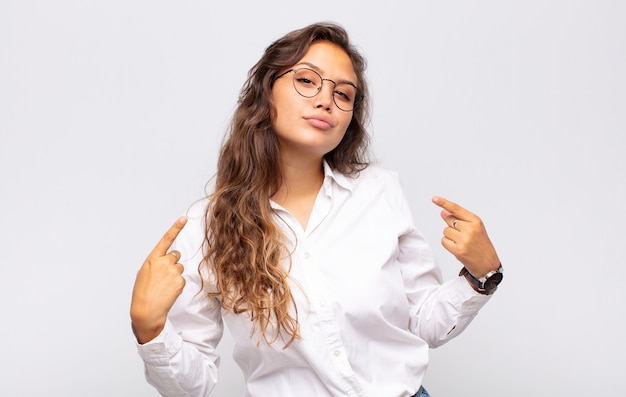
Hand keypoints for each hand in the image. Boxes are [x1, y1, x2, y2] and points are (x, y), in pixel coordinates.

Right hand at [130, 216, 187, 343]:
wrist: (146, 311)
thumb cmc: (142, 293)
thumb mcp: (143, 274)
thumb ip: (154, 264)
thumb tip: (161, 261)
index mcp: (152, 259)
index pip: (166, 239)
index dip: (176, 227)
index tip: (184, 218)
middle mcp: (163, 262)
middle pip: (176, 255)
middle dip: (172, 263)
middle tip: (163, 276)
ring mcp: (173, 271)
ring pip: (180, 267)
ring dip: (174, 274)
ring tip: (164, 286)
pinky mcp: (180, 281)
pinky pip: (182, 278)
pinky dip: (177, 285)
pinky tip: (168, 291)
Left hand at [432, 196, 499, 277]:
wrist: (488, 265)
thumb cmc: (480, 245)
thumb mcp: (474, 228)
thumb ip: (459, 219)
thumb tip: (443, 212)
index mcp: (476, 221)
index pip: (456, 209)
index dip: (444, 203)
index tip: (434, 198)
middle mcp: (470, 228)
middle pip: (449, 220)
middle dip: (453, 227)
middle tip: (464, 236)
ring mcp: (464, 239)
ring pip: (445, 231)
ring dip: (450, 237)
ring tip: (462, 243)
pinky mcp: (458, 250)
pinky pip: (444, 241)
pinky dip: (448, 244)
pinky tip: (458, 248)